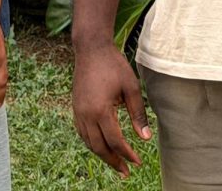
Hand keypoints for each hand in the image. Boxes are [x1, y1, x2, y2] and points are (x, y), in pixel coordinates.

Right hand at [72, 43, 151, 176]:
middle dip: (113, 161)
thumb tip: (145, 138)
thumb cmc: (113, 65)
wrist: (91, 49)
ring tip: (115, 162)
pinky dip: (92, 143)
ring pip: (89, 142)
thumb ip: (138, 114)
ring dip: (102, 155)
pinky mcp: (76, 108)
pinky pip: (82, 133)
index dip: (127, 154)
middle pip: (99, 147)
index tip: (138, 162)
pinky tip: (101, 146)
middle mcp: (86, 115)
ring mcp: (78, 112)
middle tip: (126, 172)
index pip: (115, 141)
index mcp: (101, 110)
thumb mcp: (131, 87)